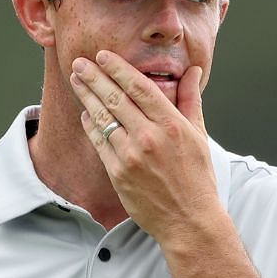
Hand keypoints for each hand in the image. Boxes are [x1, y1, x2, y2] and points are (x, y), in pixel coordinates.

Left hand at [69, 50, 222, 246]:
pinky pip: (99, 143)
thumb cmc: (198, 179)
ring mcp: (131, 156)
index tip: (104, 56)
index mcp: (172, 126)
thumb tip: (192, 71)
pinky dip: (91, 125)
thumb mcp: (199, 136)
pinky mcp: (118, 174)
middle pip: (115, 98)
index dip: (118, 68)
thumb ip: (191, 101)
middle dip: (94, 77)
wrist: (189, 221)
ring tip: (76, 81)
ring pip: (103, 118)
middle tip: (79, 62)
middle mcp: (150, 138)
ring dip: (86, 96)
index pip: (139, 87)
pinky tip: (85, 113)